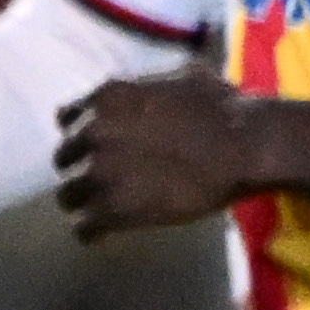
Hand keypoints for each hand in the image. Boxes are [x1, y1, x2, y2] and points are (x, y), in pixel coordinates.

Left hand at [53, 73, 261, 239]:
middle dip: (81, 168)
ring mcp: (99, 171)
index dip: (81, 136)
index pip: (67, 119)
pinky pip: (84, 226)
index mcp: (106, 99)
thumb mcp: (182, 75)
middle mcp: (92, 132)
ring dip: (84, 202)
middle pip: (64, 158)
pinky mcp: (113, 207)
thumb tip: (153, 83)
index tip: (94, 147)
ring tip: (101, 210)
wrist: (246, 144)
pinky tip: (103, 235)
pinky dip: (92, 232)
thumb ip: (152, 83)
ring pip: (68, 195)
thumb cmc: (225, 107)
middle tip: (102, 181)